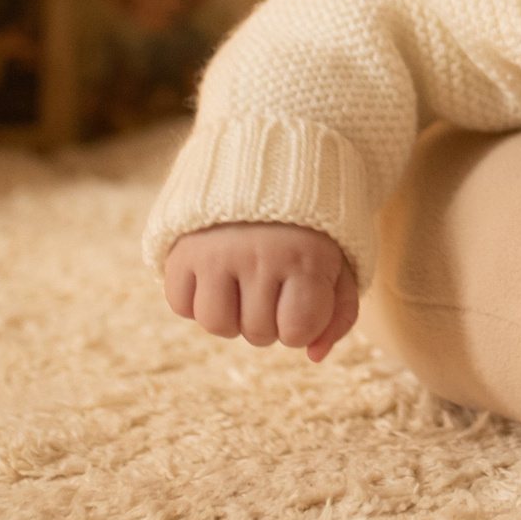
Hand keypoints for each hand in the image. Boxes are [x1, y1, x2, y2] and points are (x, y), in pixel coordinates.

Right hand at [163, 222, 359, 361]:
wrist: (265, 163)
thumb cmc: (310, 225)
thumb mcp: (339, 261)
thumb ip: (339, 313)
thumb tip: (315, 356)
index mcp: (305, 256)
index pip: (297, 331)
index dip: (301, 325)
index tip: (303, 297)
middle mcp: (257, 254)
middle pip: (258, 333)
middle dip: (269, 318)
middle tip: (274, 281)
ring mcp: (215, 253)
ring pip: (217, 326)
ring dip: (232, 314)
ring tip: (244, 280)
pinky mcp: (180, 250)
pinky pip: (181, 305)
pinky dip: (197, 298)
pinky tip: (216, 272)